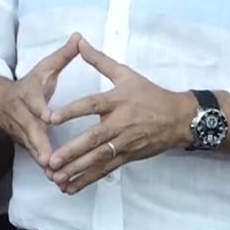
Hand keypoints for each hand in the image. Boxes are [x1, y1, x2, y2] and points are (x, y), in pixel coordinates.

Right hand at [0, 34, 81, 169]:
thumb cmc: (29, 85)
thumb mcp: (43, 68)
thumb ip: (63, 56)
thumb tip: (79, 37)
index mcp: (28, 95)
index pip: (34, 102)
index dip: (41, 109)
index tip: (49, 117)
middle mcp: (23, 116)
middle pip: (31, 131)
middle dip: (40, 145)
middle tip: (51, 158)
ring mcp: (23, 133)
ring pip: (33, 149)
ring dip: (44, 162)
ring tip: (57, 175)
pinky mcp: (27, 145)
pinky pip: (37, 158)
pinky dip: (46, 169)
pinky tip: (59, 181)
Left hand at [47, 37, 193, 193]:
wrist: (178, 118)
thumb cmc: (150, 94)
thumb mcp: (126, 74)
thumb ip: (100, 61)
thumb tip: (80, 42)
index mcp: (117, 100)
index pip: (91, 105)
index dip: (71, 112)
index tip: (50, 118)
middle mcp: (120, 123)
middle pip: (93, 139)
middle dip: (72, 152)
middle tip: (51, 161)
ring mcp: (124, 143)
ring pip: (98, 159)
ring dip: (76, 170)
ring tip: (56, 178)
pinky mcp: (127, 157)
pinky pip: (105, 170)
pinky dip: (87, 179)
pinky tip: (70, 188)